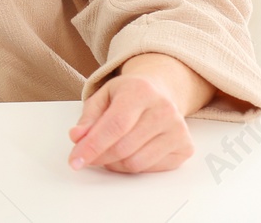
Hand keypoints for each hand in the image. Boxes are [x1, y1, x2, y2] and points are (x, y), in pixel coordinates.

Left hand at [68, 54, 210, 172]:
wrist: (160, 91)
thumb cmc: (128, 94)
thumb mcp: (103, 96)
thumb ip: (88, 118)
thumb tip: (76, 137)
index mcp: (140, 91)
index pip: (115, 125)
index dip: (93, 145)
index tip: (75, 160)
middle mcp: (164, 110)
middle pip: (124, 147)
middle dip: (98, 157)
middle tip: (85, 157)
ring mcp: (178, 130)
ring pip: (136, 163)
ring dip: (114, 164)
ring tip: (107, 152)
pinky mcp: (185, 148)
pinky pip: (150, 169)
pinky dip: (131, 167)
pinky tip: (127, 153)